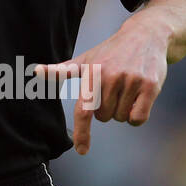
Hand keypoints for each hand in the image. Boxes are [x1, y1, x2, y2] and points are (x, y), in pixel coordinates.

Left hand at [33, 12, 171, 155]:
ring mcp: (131, 81)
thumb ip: (62, 70)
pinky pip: (138, 118)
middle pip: (103, 117)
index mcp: (92, 73)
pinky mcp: (150, 86)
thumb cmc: (110, 52)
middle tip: (113, 89)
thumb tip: (35, 71)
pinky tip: (138, 99)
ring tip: (126, 88)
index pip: (84, 109)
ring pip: (121, 118)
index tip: (81, 150)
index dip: (82, 132)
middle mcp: (110, 76)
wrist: (145, 35)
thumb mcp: (86, 58)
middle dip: (106, 109)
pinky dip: (136, 116)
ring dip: (122, 110)